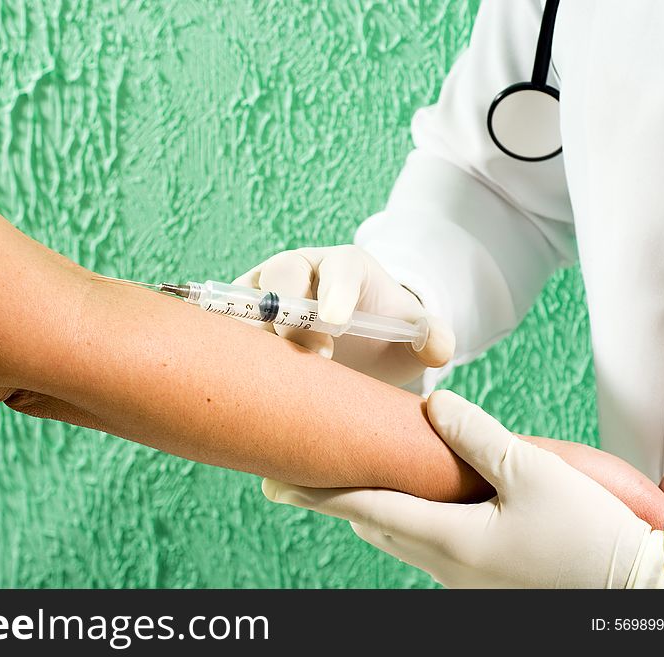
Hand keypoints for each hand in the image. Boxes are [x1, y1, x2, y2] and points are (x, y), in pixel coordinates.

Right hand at [233, 246, 453, 385]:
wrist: (353, 340)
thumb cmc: (382, 332)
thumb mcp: (413, 333)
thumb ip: (434, 337)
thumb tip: (438, 348)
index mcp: (345, 267)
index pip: (339, 269)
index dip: (336, 292)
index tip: (337, 322)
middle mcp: (299, 270)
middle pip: (283, 277)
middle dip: (292, 314)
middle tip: (314, 356)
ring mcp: (264, 293)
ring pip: (247, 303)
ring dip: (252, 335)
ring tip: (265, 373)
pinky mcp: (240, 319)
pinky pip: (225, 328)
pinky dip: (227, 350)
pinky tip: (235, 382)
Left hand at [263, 390, 663, 587]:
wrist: (633, 592)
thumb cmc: (587, 536)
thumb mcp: (533, 474)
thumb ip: (477, 436)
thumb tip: (436, 408)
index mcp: (447, 538)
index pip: (364, 507)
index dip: (317, 491)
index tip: (276, 480)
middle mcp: (444, 564)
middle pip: (373, 525)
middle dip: (336, 500)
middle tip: (304, 476)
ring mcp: (462, 578)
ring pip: (398, 537)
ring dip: (370, 510)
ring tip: (354, 481)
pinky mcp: (483, 580)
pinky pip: (427, 545)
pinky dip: (405, 519)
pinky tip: (418, 502)